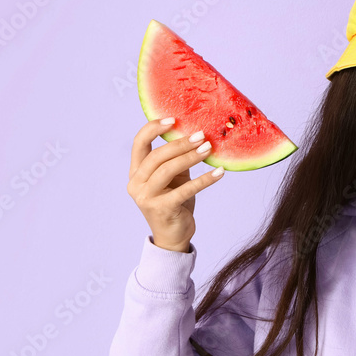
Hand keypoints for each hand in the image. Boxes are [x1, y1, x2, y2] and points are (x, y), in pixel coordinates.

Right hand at [126, 118, 223, 251]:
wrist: (174, 236)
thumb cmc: (175, 203)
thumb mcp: (174, 179)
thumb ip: (176, 159)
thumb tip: (196, 134)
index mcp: (135, 172)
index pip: (139, 144)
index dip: (153, 128)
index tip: (173, 119)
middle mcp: (136, 184)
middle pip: (157, 156)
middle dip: (180, 144)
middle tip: (201, 135)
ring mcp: (146, 197)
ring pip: (168, 170)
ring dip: (191, 157)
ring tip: (209, 148)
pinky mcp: (162, 208)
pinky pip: (186, 189)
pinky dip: (205, 179)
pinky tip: (220, 172)